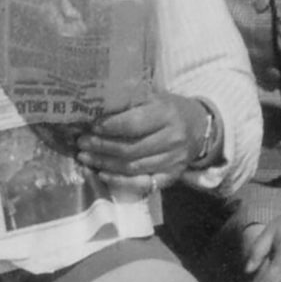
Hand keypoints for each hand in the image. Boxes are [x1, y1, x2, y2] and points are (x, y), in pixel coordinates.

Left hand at [75, 91, 203, 194]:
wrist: (199, 126)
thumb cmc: (168, 109)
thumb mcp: (153, 97)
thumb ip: (129, 101)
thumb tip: (94, 107)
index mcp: (167, 114)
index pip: (133, 124)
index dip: (109, 128)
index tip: (91, 127)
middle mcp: (173, 138)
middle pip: (130, 149)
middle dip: (101, 148)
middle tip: (81, 144)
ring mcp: (174, 160)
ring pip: (133, 167)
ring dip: (105, 164)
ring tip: (85, 158)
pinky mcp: (172, 176)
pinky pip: (143, 184)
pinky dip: (120, 182)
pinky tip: (103, 175)